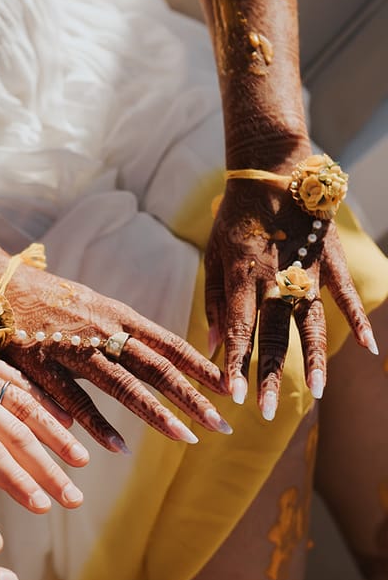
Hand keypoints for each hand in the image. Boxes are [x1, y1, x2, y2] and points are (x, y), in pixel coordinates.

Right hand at [0, 267, 229, 450]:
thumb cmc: (47, 298)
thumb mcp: (93, 308)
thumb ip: (122, 333)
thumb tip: (158, 359)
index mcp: (118, 316)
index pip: (170, 344)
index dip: (203, 366)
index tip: (232, 387)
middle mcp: (103, 331)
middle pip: (157, 367)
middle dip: (193, 397)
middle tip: (224, 424)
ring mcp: (73, 348)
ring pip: (123, 384)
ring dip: (157, 413)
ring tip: (186, 438)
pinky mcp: (42, 365)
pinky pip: (74, 399)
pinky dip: (97, 425)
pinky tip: (119, 448)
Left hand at [0, 285, 89, 513]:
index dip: (19, 481)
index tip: (43, 506)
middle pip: (16, 433)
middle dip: (49, 469)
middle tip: (75, 500)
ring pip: (23, 404)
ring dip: (55, 434)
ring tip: (83, 461)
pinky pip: (12, 377)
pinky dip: (40, 397)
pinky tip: (63, 415)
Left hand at [205, 167, 375, 416]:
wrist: (272, 168)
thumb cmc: (235, 215)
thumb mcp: (213, 254)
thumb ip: (213, 300)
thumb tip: (210, 344)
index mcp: (241, 276)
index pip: (237, 329)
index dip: (235, 364)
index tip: (233, 397)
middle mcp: (274, 277)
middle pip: (273, 335)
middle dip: (270, 375)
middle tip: (267, 412)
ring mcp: (306, 269)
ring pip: (311, 322)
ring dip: (314, 359)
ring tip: (318, 392)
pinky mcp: (330, 260)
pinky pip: (345, 295)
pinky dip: (358, 320)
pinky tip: (368, 348)